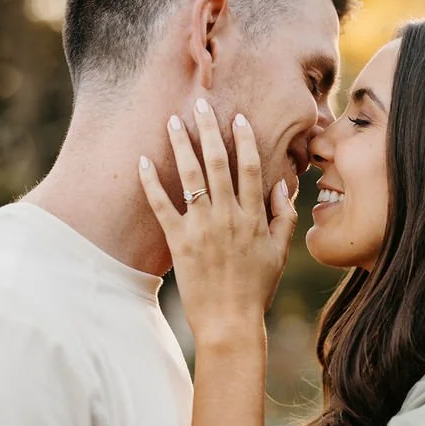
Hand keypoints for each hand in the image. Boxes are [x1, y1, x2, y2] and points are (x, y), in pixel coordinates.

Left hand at [138, 99, 296, 344]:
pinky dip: (151, 183)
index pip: (249, 168)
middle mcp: (227, 216)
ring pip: (190, 177)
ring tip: (173, 121)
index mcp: (252, 217)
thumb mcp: (279, 252)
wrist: (230, 322)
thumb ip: (282, 217)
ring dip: (181, 146)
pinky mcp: (178, 242)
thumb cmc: (257, 288)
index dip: (244, 140)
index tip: (237, 117)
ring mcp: (201, 228)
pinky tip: (142, 161)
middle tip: (201, 103)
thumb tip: (282, 185)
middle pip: (218, 163)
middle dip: (210, 130)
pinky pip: (161, 206)